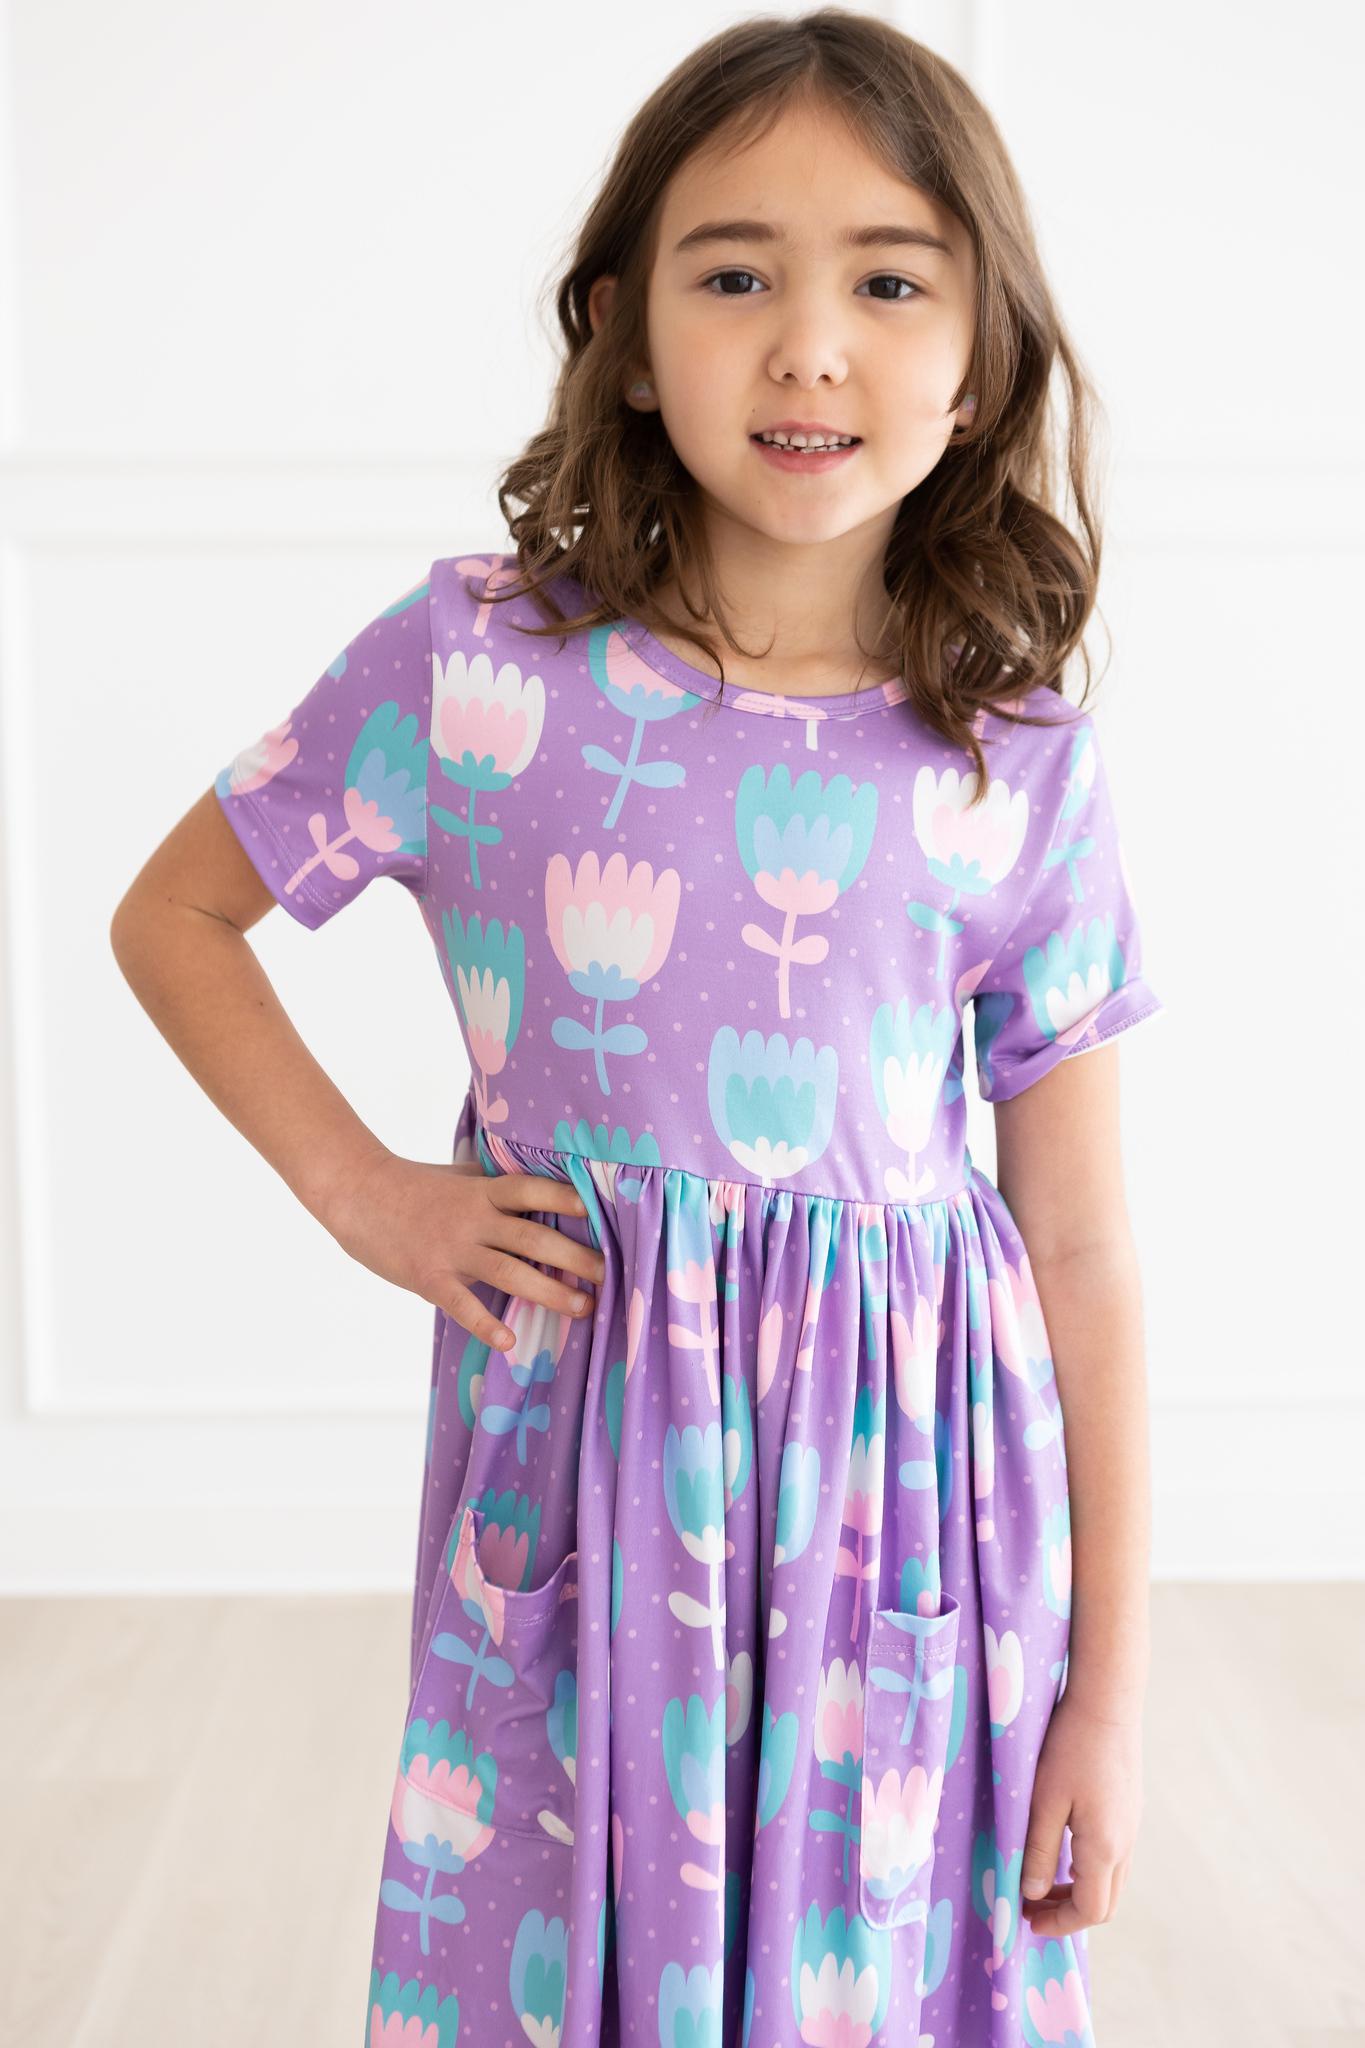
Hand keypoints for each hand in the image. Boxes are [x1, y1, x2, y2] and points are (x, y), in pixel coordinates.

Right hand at [323, 1147, 605, 1352]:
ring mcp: (452, 1249)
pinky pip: (462, 1305)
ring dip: (550, 1292)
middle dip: (575, 1256)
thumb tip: (542, 1187)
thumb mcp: (460, 1176)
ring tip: (583, 1308)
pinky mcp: (429, 1277)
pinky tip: (509, 1342)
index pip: (531, 1190)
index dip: (564, 1198)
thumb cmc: (414, 1185)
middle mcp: (473, 1219)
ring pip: (509, 1272)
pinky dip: (486, 1324)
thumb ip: (496, 1185)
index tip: (600, 1212)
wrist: (359, 1194)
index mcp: (482, 1191)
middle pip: (533, 1237)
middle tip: (609, 1274)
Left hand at [1018, 1686, 1143, 1937]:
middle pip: (1105, 1903)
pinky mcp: (1129, 1810)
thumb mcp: (1044, 1801)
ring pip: (1111, 1880)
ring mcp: (1131, 1827)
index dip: (1059, 1923)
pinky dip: (1089, 1868)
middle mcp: (1125, 1844)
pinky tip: (1064, 1849)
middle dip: (1069, 1912)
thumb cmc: (1070, 1748)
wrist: (1108, 1703)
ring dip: (1079, 1890)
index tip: (1029, 1920)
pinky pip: (1114, 1857)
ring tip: (1043, 1880)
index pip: (1090, 1910)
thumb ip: (1039, 1851)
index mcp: (1105, 1848)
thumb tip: (1033, 1893)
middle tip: (1033, 1904)